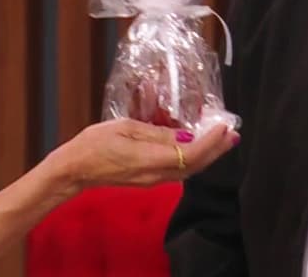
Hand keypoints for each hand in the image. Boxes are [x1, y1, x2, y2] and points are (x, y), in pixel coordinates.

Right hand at [46, 119, 238, 194]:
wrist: (74, 169)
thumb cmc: (93, 144)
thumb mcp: (125, 128)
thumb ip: (157, 133)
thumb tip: (185, 136)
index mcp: (150, 160)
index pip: (191, 154)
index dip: (212, 142)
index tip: (223, 126)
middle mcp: (155, 175)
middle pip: (196, 165)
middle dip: (217, 149)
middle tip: (233, 132)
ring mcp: (152, 180)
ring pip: (189, 170)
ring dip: (208, 154)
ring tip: (221, 138)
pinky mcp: (148, 180)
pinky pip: (178, 170)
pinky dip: (193, 157)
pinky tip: (195, 145)